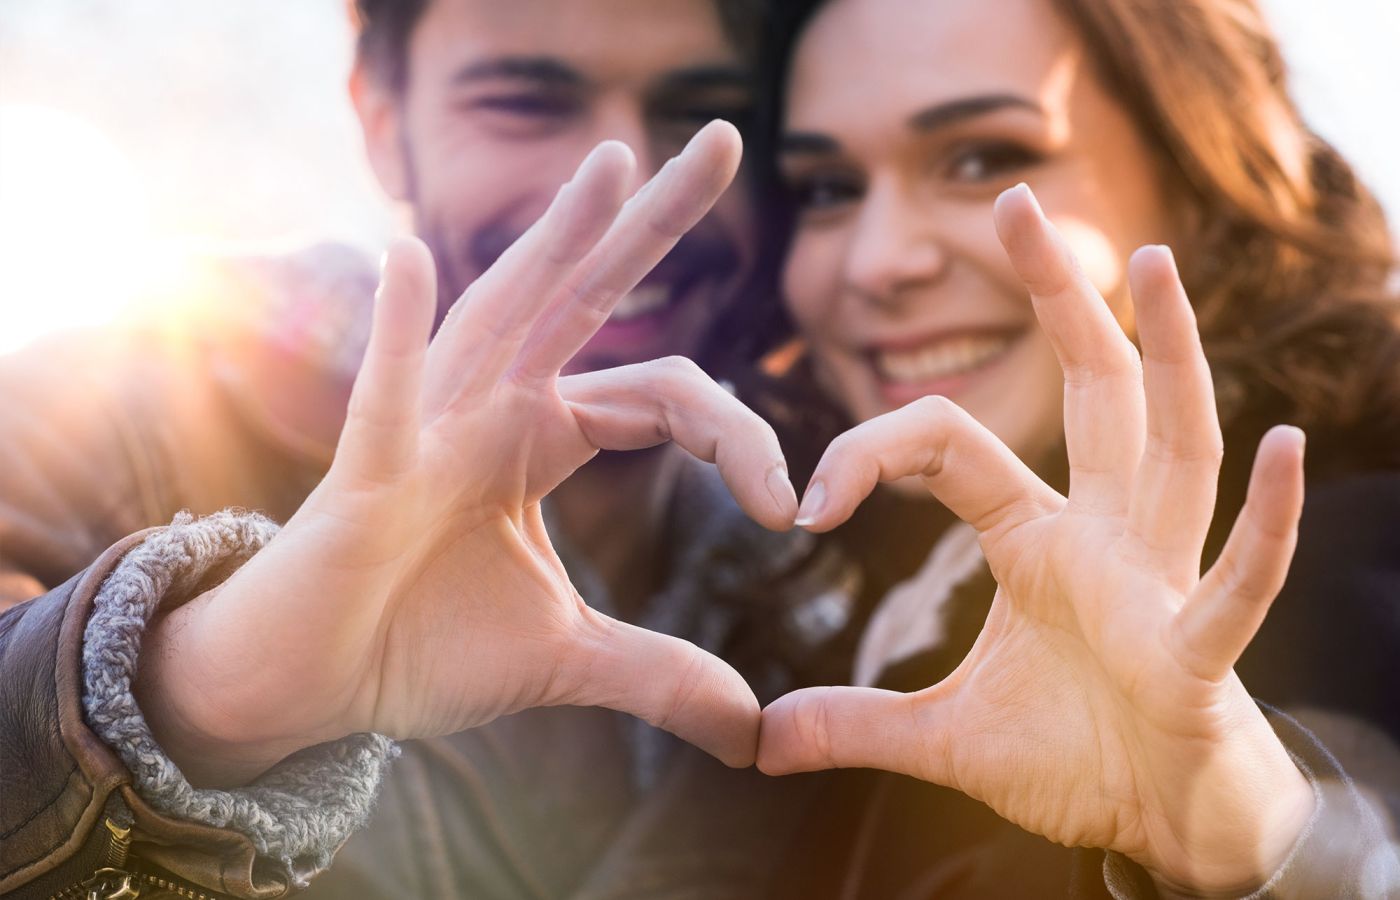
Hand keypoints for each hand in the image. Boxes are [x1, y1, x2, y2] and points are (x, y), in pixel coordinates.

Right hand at [137, 122, 797, 785]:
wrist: (317, 686)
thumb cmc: (422, 644)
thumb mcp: (565, 658)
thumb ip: (658, 675)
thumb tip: (753, 732)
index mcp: (545, 434)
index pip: (667, 397)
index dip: (740, 441)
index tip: (791, 509)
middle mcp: (494, 406)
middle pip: (589, 296)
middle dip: (657, 223)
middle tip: (728, 140)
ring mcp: (430, 424)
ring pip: (502, 312)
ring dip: (554, 239)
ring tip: (613, 165)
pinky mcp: (368, 471)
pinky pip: (385, 392)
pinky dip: (397, 331)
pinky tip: (409, 255)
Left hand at [758, 185, 1313, 893]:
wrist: (1166, 825)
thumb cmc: (1076, 758)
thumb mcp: (945, 739)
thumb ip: (857, 725)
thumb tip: (760, 741)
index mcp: (1039, 541)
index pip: (952, 446)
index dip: (873, 452)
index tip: (805, 501)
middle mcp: (1107, 537)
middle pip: (1092, 393)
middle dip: (1059, 299)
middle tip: (1016, 202)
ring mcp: (1160, 583)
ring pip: (1172, 448)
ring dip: (1169, 357)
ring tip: (1150, 264)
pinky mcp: (1198, 652)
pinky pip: (1235, 578)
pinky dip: (1262, 522)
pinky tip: (1281, 445)